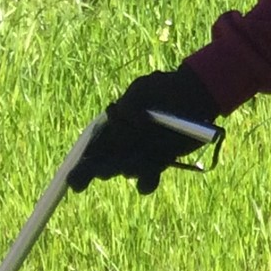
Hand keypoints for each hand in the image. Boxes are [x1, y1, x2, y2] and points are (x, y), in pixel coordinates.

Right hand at [70, 67, 219, 194]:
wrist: (195, 94)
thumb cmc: (164, 89)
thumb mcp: (143, 88)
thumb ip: (129, 105)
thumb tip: (123, 120)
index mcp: (112, 129)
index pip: (91, 151)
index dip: (80, 168)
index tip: (74, 180)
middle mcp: (122, 147)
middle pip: (102, 167)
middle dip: (101, 170)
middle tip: (105, 169)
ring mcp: (140, 157)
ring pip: (127, 172)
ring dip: (129, 170)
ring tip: (133, 163)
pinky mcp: (159, 163)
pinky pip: (147, 182)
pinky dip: (147, 182)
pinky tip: (151, 175)